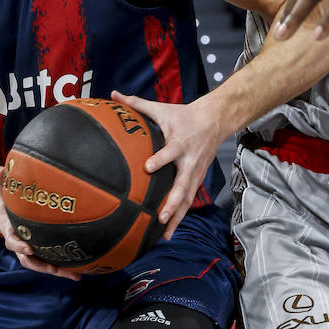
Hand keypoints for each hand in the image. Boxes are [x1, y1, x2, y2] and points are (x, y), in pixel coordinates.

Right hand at [0, 169, 80, 279]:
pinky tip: (79, 272)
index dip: (19, 245)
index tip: (29, 248)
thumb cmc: (2, 197)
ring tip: (74, 275)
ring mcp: (28, 249)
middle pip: (27, 260)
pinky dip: (62, 268)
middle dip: (41, 266)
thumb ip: (0, 179)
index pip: (12, 240)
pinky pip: (48, 261)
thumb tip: (1, 171)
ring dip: (56, 271)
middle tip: (54, 268)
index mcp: (9, 229)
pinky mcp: (38, 250)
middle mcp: (18, 242)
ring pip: (40, 264)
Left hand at [111, 90, 222, 238]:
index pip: (170, 152)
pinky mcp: (197, 180)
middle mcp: (189, 161)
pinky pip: (188, 200)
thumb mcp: (162, 108)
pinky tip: (169, 232)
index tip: (148, 167)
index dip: (161, 160)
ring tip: (165, 234)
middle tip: (161, 215)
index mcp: (180, 143)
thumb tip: (114, 94)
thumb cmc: (183, 115)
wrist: (215, 120)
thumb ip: (137, 104)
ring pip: (187, 198)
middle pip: (183, 185)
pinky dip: (180, 216)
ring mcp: (195, 173)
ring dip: (177, 216)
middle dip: (173, 201)